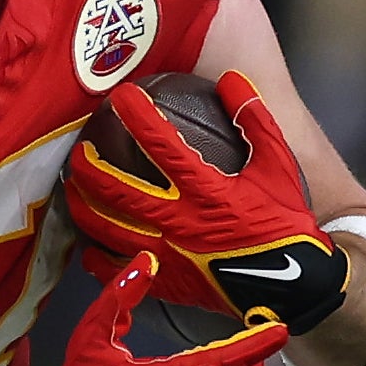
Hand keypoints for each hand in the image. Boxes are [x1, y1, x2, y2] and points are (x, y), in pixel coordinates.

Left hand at [64, 72, 349, 333]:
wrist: (293, 287)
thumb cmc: (284, 222)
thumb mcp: (279, 166)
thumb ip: (255, 120)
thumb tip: (231, 78)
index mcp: (207, 191)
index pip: (162, 145)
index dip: (138, 116)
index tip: (120, 96)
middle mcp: (179, 222)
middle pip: (119, 191)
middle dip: (91, 168)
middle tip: (77, 149)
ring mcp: (168, 256)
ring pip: (110, 230)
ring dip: (84, 207)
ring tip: (71, 190)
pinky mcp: (165, 283)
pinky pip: (118, 270)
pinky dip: (97, 257)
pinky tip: (87, 244)